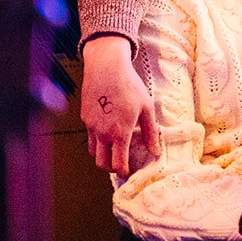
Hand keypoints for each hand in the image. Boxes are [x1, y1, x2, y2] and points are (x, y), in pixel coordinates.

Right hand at [81, 34, 160, 177]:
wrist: (106, 67)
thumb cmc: (130, 85)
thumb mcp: (146, 108)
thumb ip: (150, 132)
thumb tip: (156, 151)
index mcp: (119, 133)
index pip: (118, 164)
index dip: (125, 173)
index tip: (130, 173)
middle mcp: (102, 133)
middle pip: (102, 164)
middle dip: (112, 168)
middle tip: (122, 163)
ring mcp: (91, 126)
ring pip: (94, 152)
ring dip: (103, 155)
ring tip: (115, 148)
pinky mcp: (85, 118)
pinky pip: (90, 136)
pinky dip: (98, 140)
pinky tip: (108, 130)